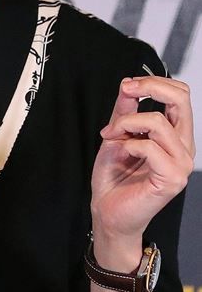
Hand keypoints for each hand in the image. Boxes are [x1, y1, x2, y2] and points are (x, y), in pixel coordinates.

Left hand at [91, 76, 194, 243]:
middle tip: (127, 91)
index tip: (128, 85)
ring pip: (158, 122)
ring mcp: (181, 164)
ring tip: (113, 135)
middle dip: (149, 87)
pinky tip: (122, 152)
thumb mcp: (116, 133)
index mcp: (174, 134)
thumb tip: (128, 84)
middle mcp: (182, 147)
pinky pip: (149, 147)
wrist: (107, 209)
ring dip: (127, 122)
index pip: (180, 95)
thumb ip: (125, 110)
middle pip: (181, 99)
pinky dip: (128, 144)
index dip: (154, 81)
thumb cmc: (114, 176)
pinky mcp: (172, 179)